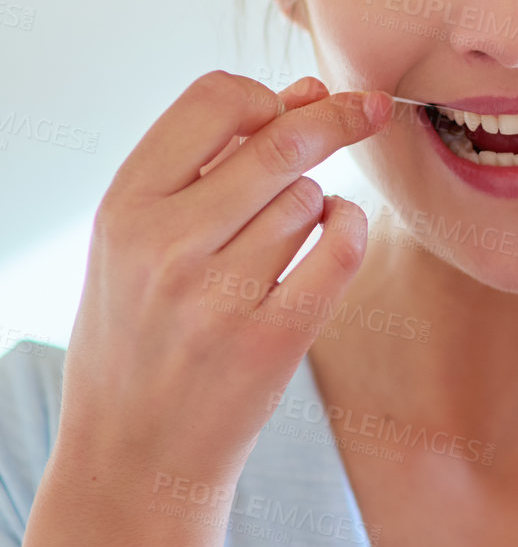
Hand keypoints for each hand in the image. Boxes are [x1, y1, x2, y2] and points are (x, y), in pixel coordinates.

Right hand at [58, 70, 392, 487]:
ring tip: (289, 234)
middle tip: (365, 109)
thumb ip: (207, 166)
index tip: (291, 108)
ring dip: (319, 201)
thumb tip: (302, 92)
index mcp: (123, 207)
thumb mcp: (135, 244)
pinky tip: (335, 235)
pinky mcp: (271, 341)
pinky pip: (339, 251)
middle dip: (334, 118)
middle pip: (279, 143)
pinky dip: (349, 230)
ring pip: (309, 198)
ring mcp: (218, 296)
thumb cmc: (140, 335)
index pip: (214, 100)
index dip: (268, 95)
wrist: (133, 454)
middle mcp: (165, 246)